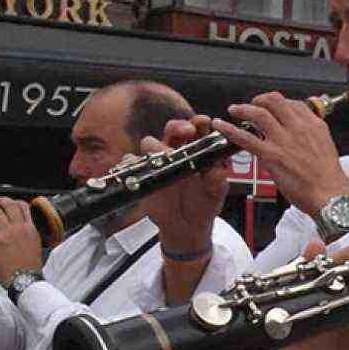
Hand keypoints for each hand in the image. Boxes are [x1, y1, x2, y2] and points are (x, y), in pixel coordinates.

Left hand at [0, 197, 42, 286]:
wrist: (27, 280)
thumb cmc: (30, 270)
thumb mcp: (35, 250)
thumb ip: (28, 240)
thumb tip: (22, 239)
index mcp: (32, 231)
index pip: (26, 209)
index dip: (18, 203)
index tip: (14, 203)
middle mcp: (21, 229)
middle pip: (12, 206)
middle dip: (4, 200)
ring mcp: (9, 233)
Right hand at [145, 115, 230, 256]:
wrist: (186, 227)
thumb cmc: (203, 205)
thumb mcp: (216, 193)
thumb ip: (217, 180)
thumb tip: (217, 170)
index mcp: (196, 151)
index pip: (196, 130)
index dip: (198, 123)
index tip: (204, 122)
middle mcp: (176, 152)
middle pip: (172, 129)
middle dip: (179, 126)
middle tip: (188, 131)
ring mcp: (158, 162)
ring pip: (150, 143)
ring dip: (156, 146)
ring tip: (166, 155)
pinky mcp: (143, 174)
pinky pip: (131, 162)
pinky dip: (131, 162)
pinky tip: (137, 167)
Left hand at [212, 93, 348, 211]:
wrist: (331, 196)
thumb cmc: (329, 179)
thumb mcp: (326, 147)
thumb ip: (312, 137)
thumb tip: (302, 135)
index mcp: (313, 125)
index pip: (292, 103)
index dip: (278, 103)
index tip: (272, 108)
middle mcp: (298, 128)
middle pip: (274, 101)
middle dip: (259, 100)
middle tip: (252, 105)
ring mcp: (283, 140)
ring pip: (258, 113)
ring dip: (242, 109)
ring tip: (234, 110)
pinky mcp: (271, 156)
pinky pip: (245, 138)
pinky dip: (230, 129)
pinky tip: (221, 126)